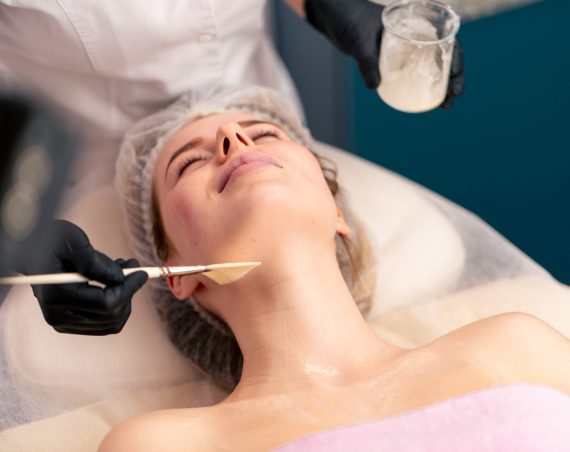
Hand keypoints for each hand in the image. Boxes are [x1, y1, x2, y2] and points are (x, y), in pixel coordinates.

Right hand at [30, 220, 147, 334]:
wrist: (31, 252)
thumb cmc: (50, 241)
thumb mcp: (72, 241)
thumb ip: (95, 261)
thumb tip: (120, 279)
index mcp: (56, 295)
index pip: (106, 304)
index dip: (129, 289)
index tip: (141, 272)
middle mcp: (58, 316)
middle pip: (111, 316)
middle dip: (129, 292)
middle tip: (134, 267)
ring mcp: (64, 323)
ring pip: (111, 323)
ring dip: (125, 299)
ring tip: (123, 272)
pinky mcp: (70, 324)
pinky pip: (104, 324)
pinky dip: (117, 306)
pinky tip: (114, 283)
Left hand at [304, 0, 463, 107]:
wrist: (335, 18)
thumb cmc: (350, 20)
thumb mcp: (359, 40)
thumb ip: (367, 61)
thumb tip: (374, 86)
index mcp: (416, 23)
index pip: (446, 39)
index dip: (456, 58)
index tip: (454, 76)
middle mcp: (416, 35)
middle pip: (444, 57)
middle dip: (454, 78)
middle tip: (451, 99)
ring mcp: (406, 49)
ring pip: (431, 67)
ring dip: (441, 86)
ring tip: (444, 106)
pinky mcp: (394, 60)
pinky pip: (413, 74)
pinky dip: (421, 87)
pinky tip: (423, 104)